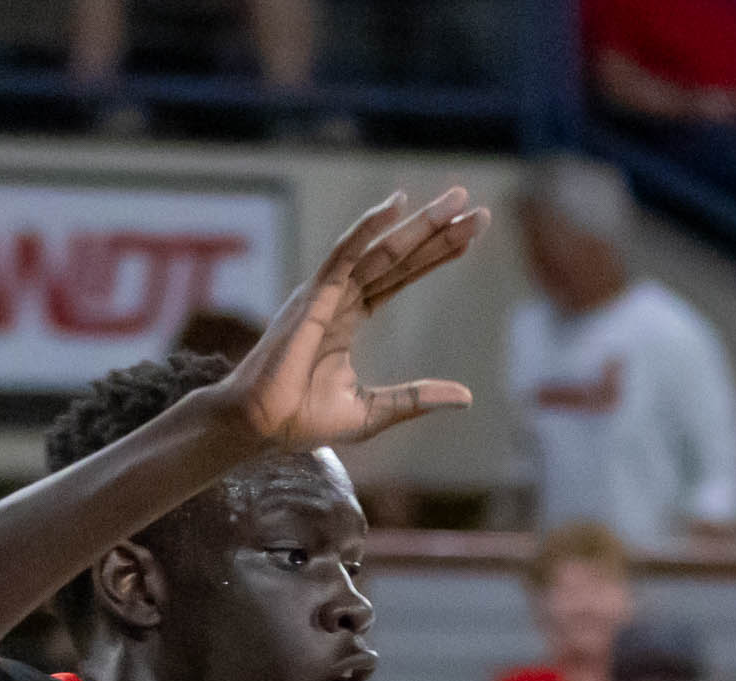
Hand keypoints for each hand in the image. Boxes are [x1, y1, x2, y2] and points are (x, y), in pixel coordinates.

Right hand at [221, 188, 486, 453]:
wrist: (260, 426)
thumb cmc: (302, 419)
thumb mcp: (373, 410)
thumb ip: (417, 398)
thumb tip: (467, 397)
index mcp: (349, 316)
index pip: (400, 276)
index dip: (435, 254)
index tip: (470, 235)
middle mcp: (339, 296)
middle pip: (398, 256)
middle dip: (437, 231)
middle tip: (475, 207)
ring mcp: (326, 293)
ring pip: (381, 250)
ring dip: (419, 224)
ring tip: (456, 199)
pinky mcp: (313, 297)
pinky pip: (344, 254)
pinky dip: (369, 228)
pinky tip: (397, 204)